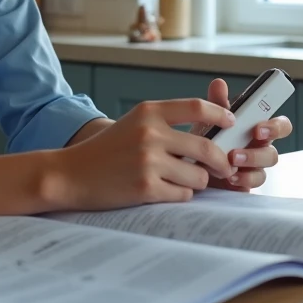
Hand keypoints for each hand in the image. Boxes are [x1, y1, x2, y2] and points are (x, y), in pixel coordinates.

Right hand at [49, 98, 237, 210]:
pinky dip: (179, 195)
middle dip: (221, 161)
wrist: (71, 174)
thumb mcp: (134, 123)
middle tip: (224, 168)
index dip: (221, 115)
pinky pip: (183, 194)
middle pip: (207, 147)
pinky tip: (162, 191)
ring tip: (178, 180)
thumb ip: (167, 123)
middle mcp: (150, 133)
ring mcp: (148, 161)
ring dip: (195, 181)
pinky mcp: (146, 187)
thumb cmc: (107, 150)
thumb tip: (213, 129)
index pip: (198, 107)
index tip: (231, 124)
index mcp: (149, 112)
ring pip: (199, 175)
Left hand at [192, 78, 291, 191]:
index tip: (259, 127)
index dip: (276, 126)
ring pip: (266, 167)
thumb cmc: (206, 141)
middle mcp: (259, 149)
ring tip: (232, 159)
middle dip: (263, 148)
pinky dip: (243, 178)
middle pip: (275, 149)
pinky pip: (254, 182)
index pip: (280, 126)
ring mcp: (254, 168)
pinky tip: (230, 176)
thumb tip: (219, 83)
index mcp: (256, 131)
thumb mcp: (209, 120)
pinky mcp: (246, 183)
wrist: (191, 169)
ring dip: (251, 160)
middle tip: (251, 139)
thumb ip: (217, 104)